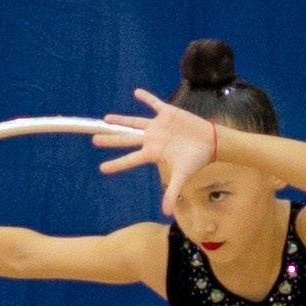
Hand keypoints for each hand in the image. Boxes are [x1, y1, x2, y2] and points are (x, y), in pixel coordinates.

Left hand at [93, 88, 215, 215]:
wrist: (211, 142)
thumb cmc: (196, 160)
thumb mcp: (182, 176)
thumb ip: (172, 192)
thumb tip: (166, 213)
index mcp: (152, 153)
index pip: (130, 160)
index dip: (116, 164)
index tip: (101, 168)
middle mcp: (152, 139)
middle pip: (126, 139)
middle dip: (111, 140)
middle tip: (95, 140)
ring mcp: (158, 126)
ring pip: (135, 122)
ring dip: (121, 119)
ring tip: (107, 119)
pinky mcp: (168, 113)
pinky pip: (155, 103)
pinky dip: (146, 98)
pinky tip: (136, 92)